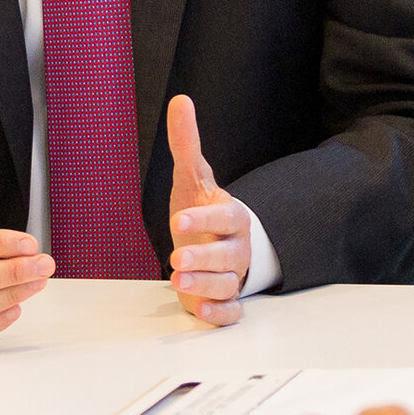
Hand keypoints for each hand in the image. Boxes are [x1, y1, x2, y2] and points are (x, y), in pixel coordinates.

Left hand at [166, 95, 249, 326]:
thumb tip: (180, 100)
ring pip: (227, 284)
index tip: (179, 219)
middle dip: (204, 257)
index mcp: (230, 216)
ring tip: (178, 280)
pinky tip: (202, 310)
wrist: (219, 244)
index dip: (206, 217)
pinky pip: (231, 312)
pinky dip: (220, 313)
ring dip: (205, 284)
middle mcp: (236, 248)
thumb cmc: (204, 210)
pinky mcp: (226, 300)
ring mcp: (233, 276)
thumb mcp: (192, 178)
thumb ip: (186, 143)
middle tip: (177, 258)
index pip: (225, 215)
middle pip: (228, 255)